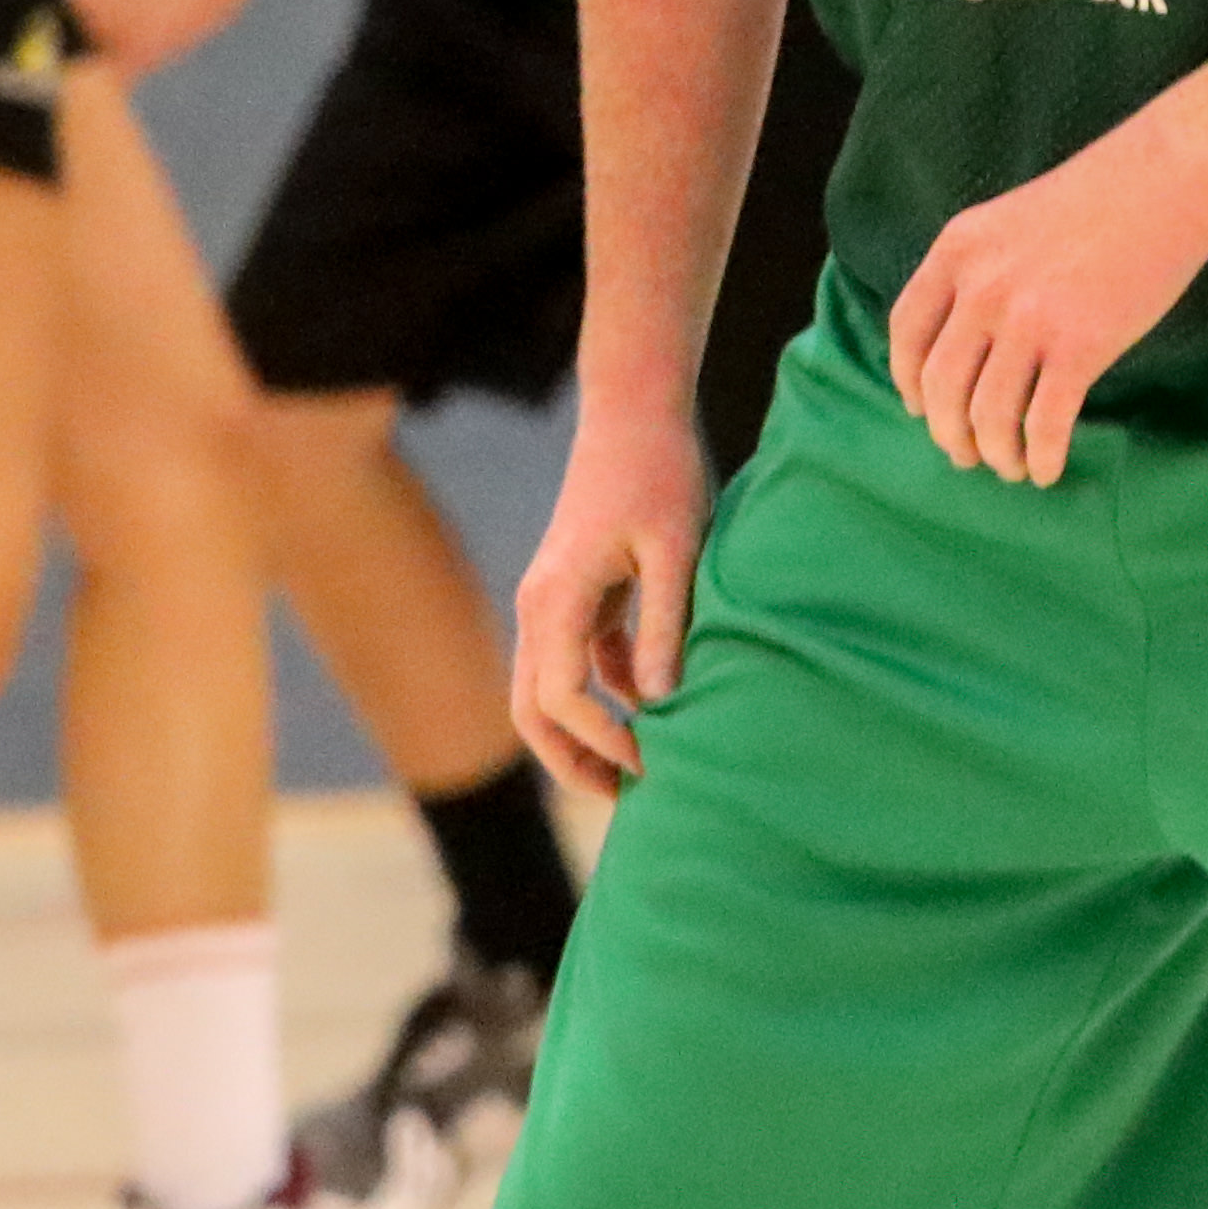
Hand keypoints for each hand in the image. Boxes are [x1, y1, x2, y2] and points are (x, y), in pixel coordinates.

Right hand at [511, 407, 711, 795]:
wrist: (635, 410)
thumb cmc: (660, 472)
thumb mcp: (676, 549)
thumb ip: (665, 624)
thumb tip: (661, 702)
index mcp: (556, 597)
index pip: (557, 696)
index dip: (598, 739)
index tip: (651, 760)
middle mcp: (539, 605)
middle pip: (531, 710)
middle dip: (572, 760)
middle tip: (629, 798)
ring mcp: (551, 600)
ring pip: (547, 690)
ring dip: (586, 733)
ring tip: (643, 771)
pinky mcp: (575, 593)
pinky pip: (578, 661)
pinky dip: (607, 691)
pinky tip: (658, 703)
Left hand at [883, 117, 1207, 485]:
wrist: (1169, 175)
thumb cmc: (1101, 196)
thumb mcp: (1010, 220)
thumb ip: (981, 272)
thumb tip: (969, 346)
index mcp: (956, 250)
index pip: (906, 332)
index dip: (908, 382)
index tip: (920, 410)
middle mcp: (980, 286)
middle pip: (940, 385)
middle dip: (949, 433)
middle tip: (968, 455)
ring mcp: (1028, 317)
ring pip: (988, 414)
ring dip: (996, 454)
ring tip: (1012, 468)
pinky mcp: (1079, 344)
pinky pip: (1044, 423)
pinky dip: (1041, 457)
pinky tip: (1049, 469)